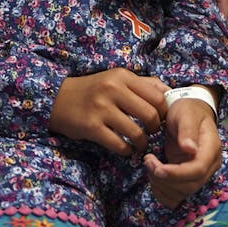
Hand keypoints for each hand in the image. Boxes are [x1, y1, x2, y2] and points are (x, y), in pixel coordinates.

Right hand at [49, 69, 168, 155]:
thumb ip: (142, 84)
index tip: (160, 118)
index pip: (157, 95)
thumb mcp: (116, 79)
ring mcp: (101, 108)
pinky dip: (126, 150)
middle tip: (151, 132)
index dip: (164, 111)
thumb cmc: (93, 89)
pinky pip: (118, 144)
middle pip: (150, 115)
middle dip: (155, 129)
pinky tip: (125, 148)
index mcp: (122, 76)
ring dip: (142, 143)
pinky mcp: (91, 127)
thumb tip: (169, 92)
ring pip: (136, 132)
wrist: (58, 98)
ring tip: (139, 144)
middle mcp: (113, 89)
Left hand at [143, 96, 220, 207]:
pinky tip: (153, 178)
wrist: (190, 113)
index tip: (156, 166)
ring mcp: (199, 174)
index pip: (197, 170)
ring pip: (182, 193)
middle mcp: (209, 165)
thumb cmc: (188, 110)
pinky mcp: (188, 179)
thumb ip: (188, 130)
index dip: (176, 173)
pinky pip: (177, 196)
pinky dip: (162, 192)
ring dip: (161, 185)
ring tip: (150, 165)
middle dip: (165, 179)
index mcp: (211, 149)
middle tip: (148, 161)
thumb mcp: (186, 114)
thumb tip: (190, 149)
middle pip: (190, 185)